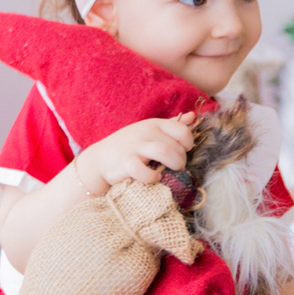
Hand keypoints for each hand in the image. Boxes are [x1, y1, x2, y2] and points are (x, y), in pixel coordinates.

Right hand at [76, 113, 196, 191]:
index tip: (183, 152)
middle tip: (176, 167)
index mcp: (155, 124)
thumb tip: (192, 116)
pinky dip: (152, 177)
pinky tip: (155, 178)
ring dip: (174, 165)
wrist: (100, 159)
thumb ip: (171, 124)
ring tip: (171, 172)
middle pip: (176, 146)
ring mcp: (135, 146)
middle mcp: (146, 132)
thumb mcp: (150, 130)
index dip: (188, 144)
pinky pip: (143, 170)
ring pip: (165, 152)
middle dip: (181, 160)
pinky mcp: (125, 162)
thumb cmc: (130, 144)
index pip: (182, 130)